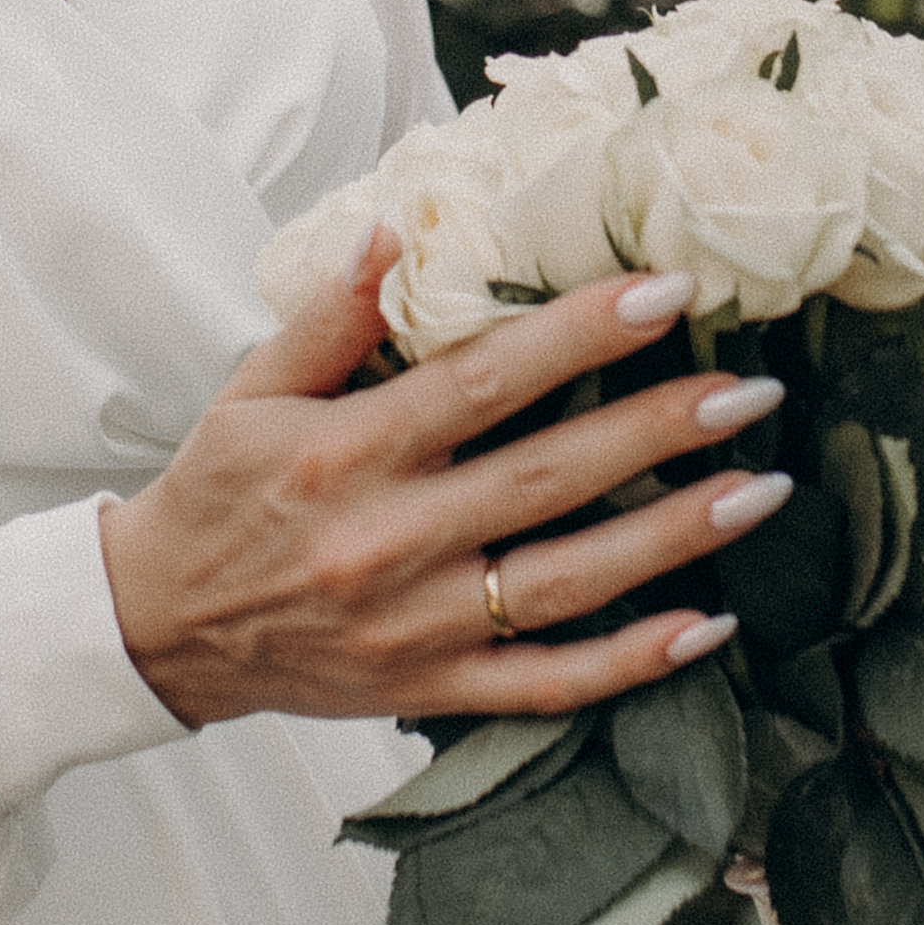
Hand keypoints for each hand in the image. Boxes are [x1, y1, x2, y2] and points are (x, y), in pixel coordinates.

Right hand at [97, 232, 788, 731]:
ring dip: (674, 539)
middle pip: (548, 479)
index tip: (663, 293)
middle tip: (749, 389)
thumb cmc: (218, 492)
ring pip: (568, 583)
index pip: (483, 383)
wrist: (164, 627)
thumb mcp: (250, 390)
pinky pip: (548, 684)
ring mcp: (420, 626)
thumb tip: (394, 235)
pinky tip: (705, 628)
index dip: (577, 335)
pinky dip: (629, 664)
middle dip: (658, 430)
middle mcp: (391, 541)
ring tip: (759, 490)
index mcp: (348, 453)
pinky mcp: (433, 689)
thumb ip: (326, 317)